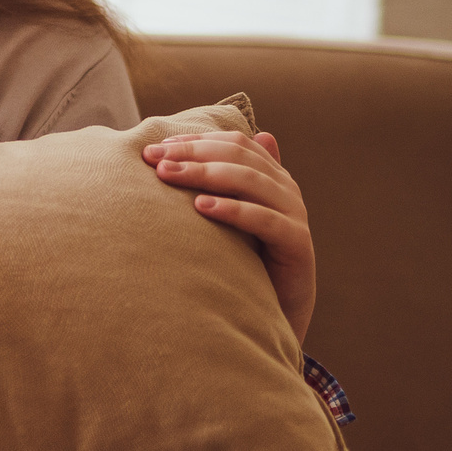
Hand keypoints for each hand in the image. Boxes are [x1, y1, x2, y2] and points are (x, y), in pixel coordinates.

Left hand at [144, 127, 315, 342]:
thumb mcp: (223, 220)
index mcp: (269, 177)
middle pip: (238, 156)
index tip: (156, 147)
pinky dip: (233, 210)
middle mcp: (284, 189)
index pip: (233, 144)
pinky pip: (264, 220)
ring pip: (250, 181)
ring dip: (205, 174)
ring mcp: (294, 213)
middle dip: (193, 153)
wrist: (275, 310)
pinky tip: (201, 207)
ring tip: (168, 175)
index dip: (196, 140)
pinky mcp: (297, 242)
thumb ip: (209, 188)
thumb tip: (174, 153)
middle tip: (154, 158)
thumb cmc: (243, 261)